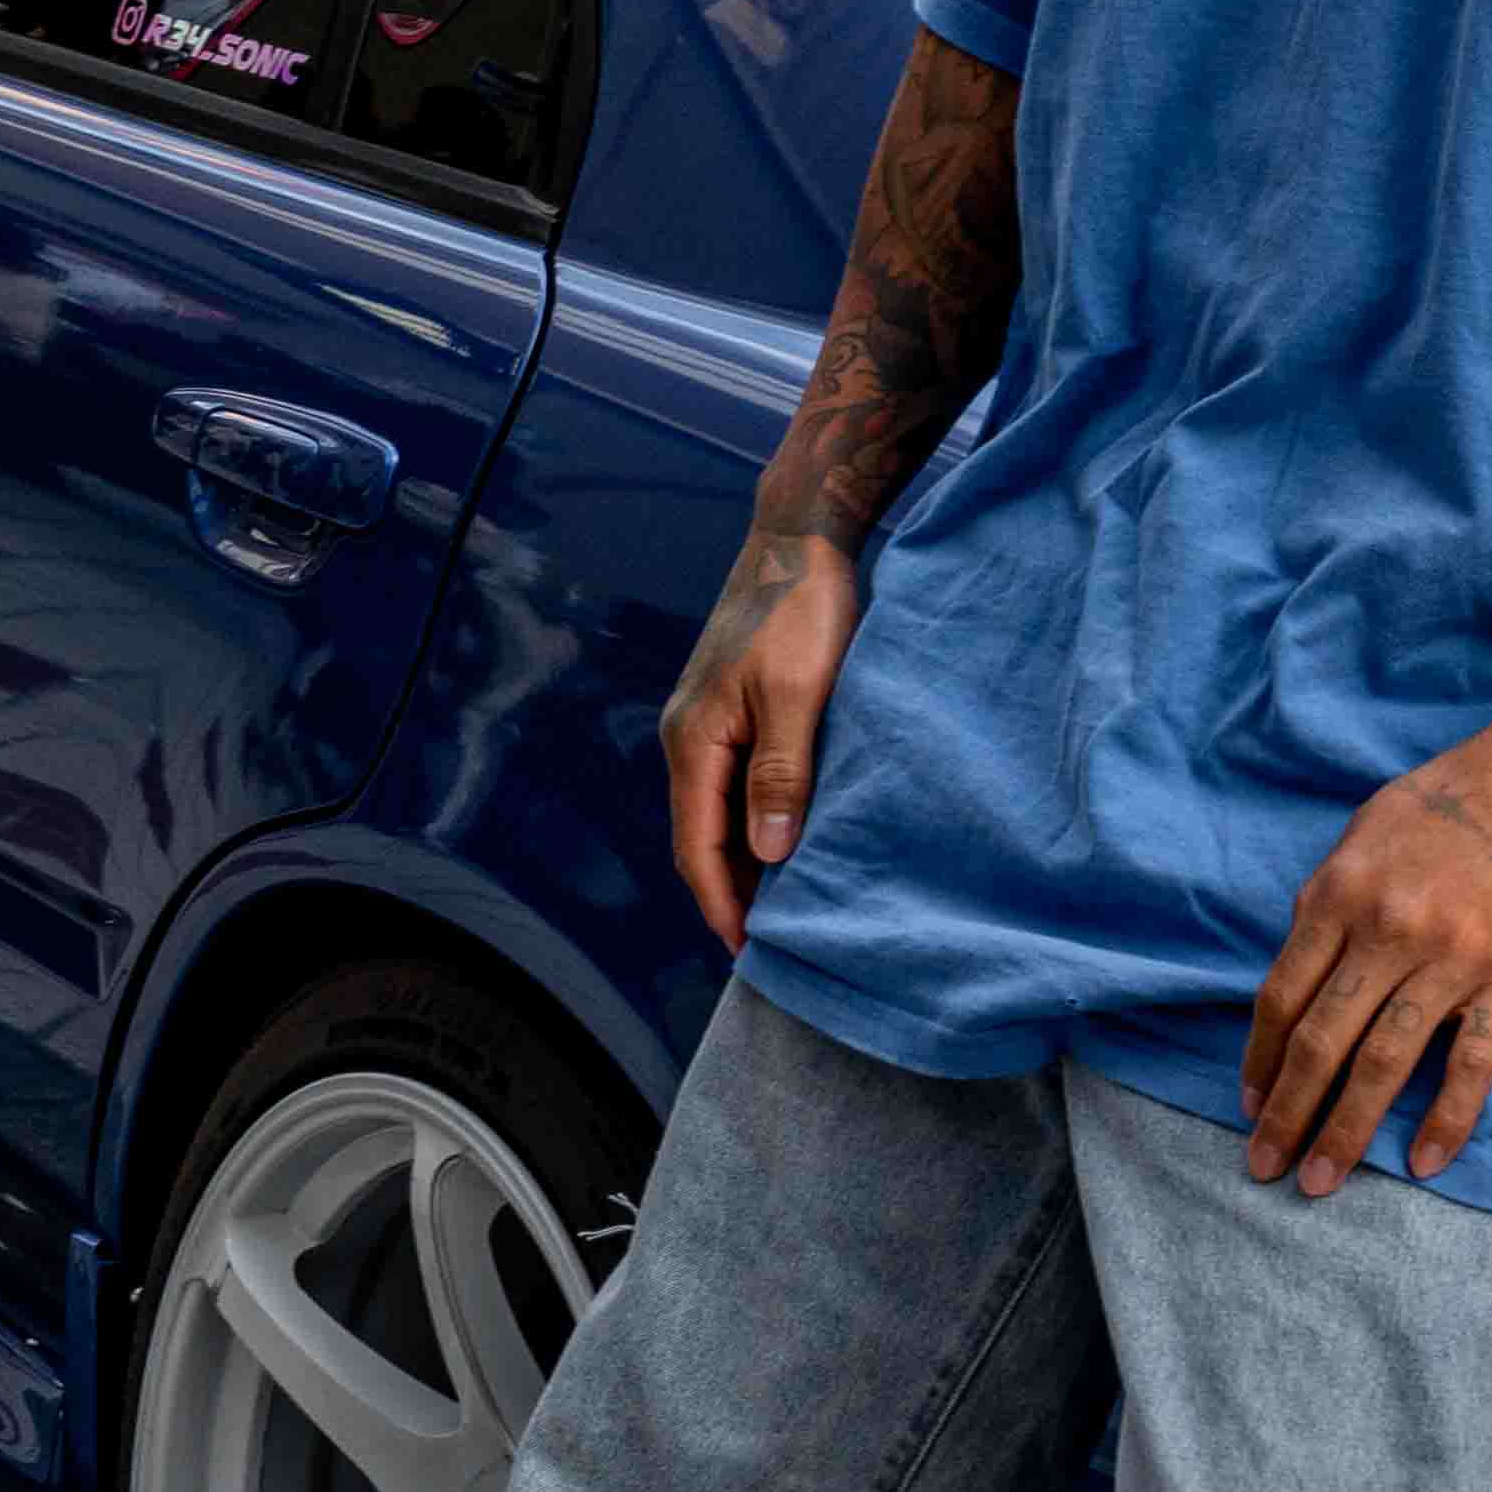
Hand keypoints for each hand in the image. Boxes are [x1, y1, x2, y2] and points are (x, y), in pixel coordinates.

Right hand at [661, 523, 862, 957]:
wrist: (800, 538)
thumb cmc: (802, 608)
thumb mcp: (800, 692)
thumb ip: (781, 772)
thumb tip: (766, 855)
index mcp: (694, 741)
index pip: (697, 847)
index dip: (722, 904)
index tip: (750, 953)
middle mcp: (689, 738)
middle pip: (703, 838)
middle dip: (732, 892)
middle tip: (774, 945)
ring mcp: (709, 724)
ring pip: (720, 813)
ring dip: (747, 859)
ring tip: (789, 906)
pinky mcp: (734, 710)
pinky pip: (737, 785)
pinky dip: (759, 821)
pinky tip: (794, 839)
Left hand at [1241, 718, 1491, 1197]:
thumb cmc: (1457, 792)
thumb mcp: (1368, 825)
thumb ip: (1329, 894)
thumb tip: (1301, 959)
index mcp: (1343, 892)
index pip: (1283, 996)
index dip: (1260, 1059)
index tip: (1249, 1102)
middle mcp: (1389, 930)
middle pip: (1321, 1042)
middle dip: (1286, 1113)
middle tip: (1264, 1166)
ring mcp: (1453, 959)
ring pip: (1385, 1064)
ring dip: (1345, 1131)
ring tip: (1319, 1181)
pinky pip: (1473, 1065)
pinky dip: (1447, 1121)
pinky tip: (1423, 1164)